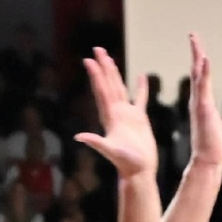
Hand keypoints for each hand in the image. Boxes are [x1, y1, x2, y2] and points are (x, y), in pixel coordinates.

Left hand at [75, 48, 157, 178]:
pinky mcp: (139, 119)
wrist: (138, 171)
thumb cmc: (126, 163)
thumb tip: (79, 137)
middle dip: (103, 67)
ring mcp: (127, 115)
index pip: (102, 91)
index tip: (89, 61)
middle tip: (97, 50)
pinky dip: (140, 88)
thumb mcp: (111, 152)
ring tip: (110, 58)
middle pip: (108, 84)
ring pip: (120, 88)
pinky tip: (142, 77)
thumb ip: (96, 143)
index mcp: (111, 117)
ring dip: (114, 73)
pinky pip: (140, 99)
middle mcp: (117, 113)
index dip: (96, 76)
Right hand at [185, 33, 221, 166]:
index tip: (199, 48)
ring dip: (197, 56)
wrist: (210, 162)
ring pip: (198, 75)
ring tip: (195, 40)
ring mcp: (199, 104)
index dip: (200, 62)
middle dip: (195, 52)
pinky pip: (203, 86)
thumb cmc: (217, 148)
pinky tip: (205, 59)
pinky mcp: (202, 108)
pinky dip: (204, 72)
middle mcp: (198, 101)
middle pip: (197, 71)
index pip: (201, 78)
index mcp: (203, 104)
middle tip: (193, 35)